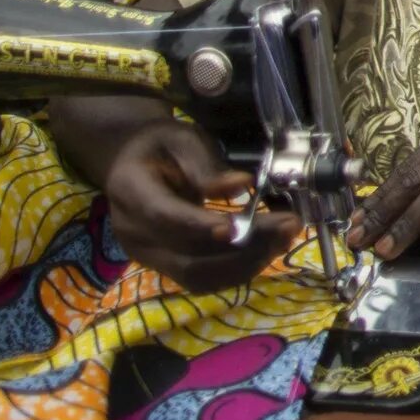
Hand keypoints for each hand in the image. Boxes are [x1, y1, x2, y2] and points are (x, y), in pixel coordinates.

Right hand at [103, 118, 295, 291]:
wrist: (133, 163)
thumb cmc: (161, 147)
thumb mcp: (183, 141)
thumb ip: (206, 166)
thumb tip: (240, 184)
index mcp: (131, 192)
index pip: (164, 217)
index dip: (200, 226)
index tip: (239, 226)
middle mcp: (134, 234)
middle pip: (187, 258)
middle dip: (243, 249)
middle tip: (288, 226)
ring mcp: (148, 256)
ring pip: (197, 276)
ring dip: (247, 263)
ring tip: (284, 237)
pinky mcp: (165, 267)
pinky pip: (202, 279)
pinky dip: (238, 269)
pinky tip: (267, 248)